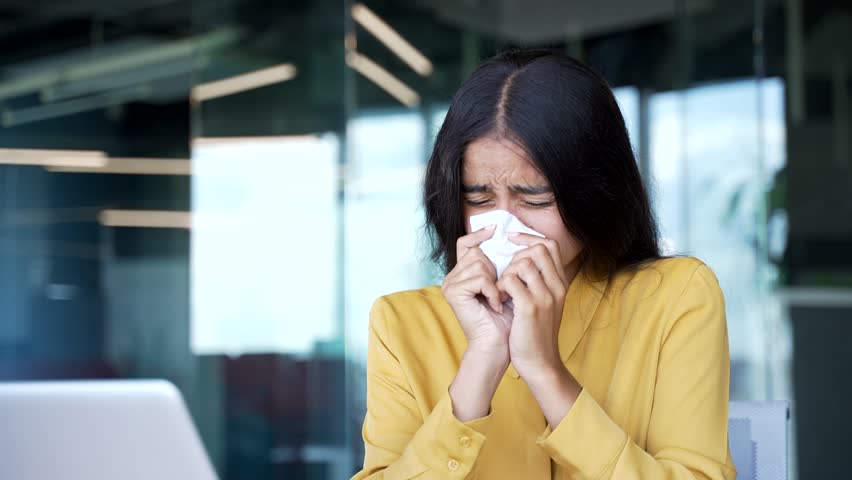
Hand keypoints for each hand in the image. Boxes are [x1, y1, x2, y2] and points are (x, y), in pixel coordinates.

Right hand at [441, 224, 512, 358]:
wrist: (497, 344)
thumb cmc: (504, 318)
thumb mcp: (504, 283)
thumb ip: (498, 262)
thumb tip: (503, 233)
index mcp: (462, 273)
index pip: (466, 243)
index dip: (479, 234)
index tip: (496, 229)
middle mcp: (452, 277)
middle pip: (476, 252)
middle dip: (495, 268)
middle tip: (500, 291)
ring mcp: (449, 284)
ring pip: (479, 263)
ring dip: (496, 282)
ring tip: (498, 299)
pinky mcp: (453, 292)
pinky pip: (479, 278)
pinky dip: (493, 291)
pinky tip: (495, 305)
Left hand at [498, 233, 580, 426]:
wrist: (540, 363)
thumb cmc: (536, 333)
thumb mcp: (545, 304)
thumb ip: (539, 282)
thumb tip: (522, 260)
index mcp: (560, 284)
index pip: (550, 244)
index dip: (529, 237)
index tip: (511, 240)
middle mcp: (556, 287)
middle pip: (537, 248)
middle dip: (515, 255)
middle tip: (505, 273)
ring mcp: (545, 296)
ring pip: (522, 262)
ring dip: (506, 272)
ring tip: (502, 288)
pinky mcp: (530, 308)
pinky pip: (510, 280)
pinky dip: (500, 286)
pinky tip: (499, 299)